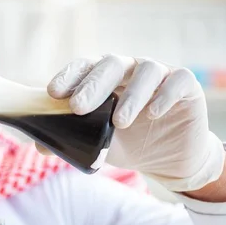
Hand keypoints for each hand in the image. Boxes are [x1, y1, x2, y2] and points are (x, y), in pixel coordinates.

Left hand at [47, 54, 225, 191]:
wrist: (166, 159)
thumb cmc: (125, 143)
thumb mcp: (95, 144)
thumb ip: (70, 140)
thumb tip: (39, 146)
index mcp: (102, 79)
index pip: (83, 67)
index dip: (68, 77)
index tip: (52, 93)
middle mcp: (129, 70)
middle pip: (111, 65)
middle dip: (92, 86)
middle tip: (77, 108)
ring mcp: (159, 74)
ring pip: (146, 71)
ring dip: (130, 96)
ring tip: (119, 122)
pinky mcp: (186, 86)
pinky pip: (178, 80)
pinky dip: (164, 95)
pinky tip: (153, 113)